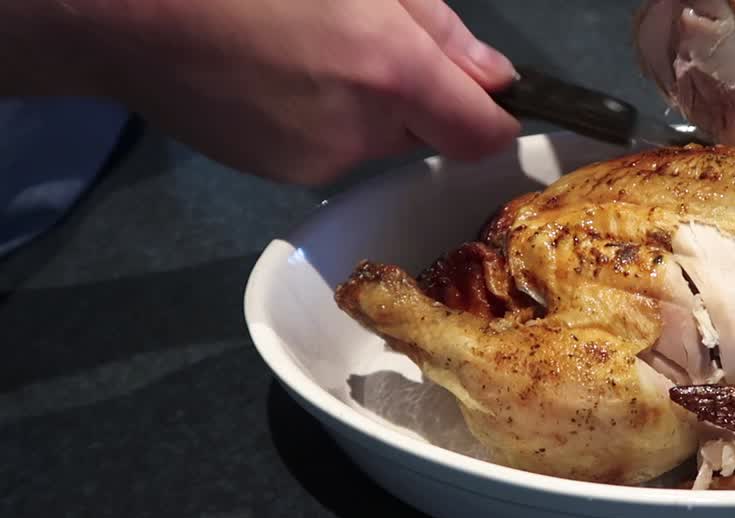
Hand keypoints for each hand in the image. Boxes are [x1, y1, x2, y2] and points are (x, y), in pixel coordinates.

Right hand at [57, 0, 522, 183]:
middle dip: (417, 94)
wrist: (127, 10)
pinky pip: (329, 147)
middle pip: (428, 131)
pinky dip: (318, 118)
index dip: (495, 116)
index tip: (487, 94)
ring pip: (376, 138)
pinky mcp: (279, 173)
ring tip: (303, 50)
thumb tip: (495, 77)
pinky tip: (274, 75)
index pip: (484, 134)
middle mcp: (362, 131)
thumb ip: (439, 28)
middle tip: (365, 40)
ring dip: (364, 104)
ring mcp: (317, 159)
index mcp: (391, 72)